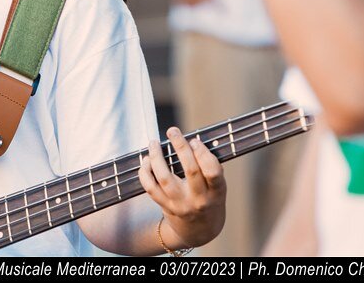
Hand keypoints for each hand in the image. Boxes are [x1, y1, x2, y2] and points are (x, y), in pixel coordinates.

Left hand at [138, 127, 225, 250]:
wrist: (199, 232)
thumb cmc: (210, 201)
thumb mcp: (218, 188)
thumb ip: (210, 168)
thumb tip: (193, 141)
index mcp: (216, 193)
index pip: (212, 171)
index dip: (202, 153)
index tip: (194, 140)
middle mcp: (199, 200)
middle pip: (190, 170)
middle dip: (180, 147)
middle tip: (172, 131)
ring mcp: (181, 205)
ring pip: (165, 178)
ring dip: (157, 157)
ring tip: (153, 143)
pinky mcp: (166, 207)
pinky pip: (151, 188)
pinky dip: (145, 172)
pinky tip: (146, 160)